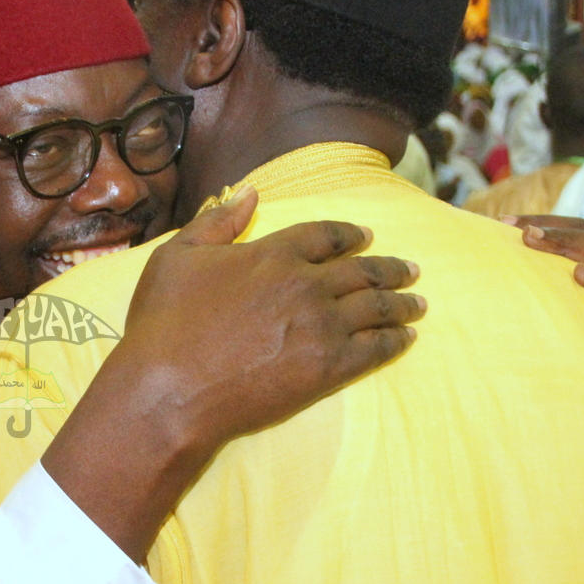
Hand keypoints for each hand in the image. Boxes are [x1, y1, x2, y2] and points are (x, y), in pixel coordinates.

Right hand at [43, 186, 423, 560]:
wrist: (169, 390)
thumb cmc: (164, 324)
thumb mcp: (177, 257)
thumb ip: (217, 222)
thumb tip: (250, 193)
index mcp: (273, 252)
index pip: (326, 235)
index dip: (350, 235)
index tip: (366, 237)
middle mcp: (306, 283)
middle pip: (362, 270)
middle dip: (390, 268)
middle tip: (411, 270)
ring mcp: (321, 326)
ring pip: (376, 307)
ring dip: (401, 302)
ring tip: (418, 303)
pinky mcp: (328, 368)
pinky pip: (375, 348)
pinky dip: (395, 341)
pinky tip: (406, 339)